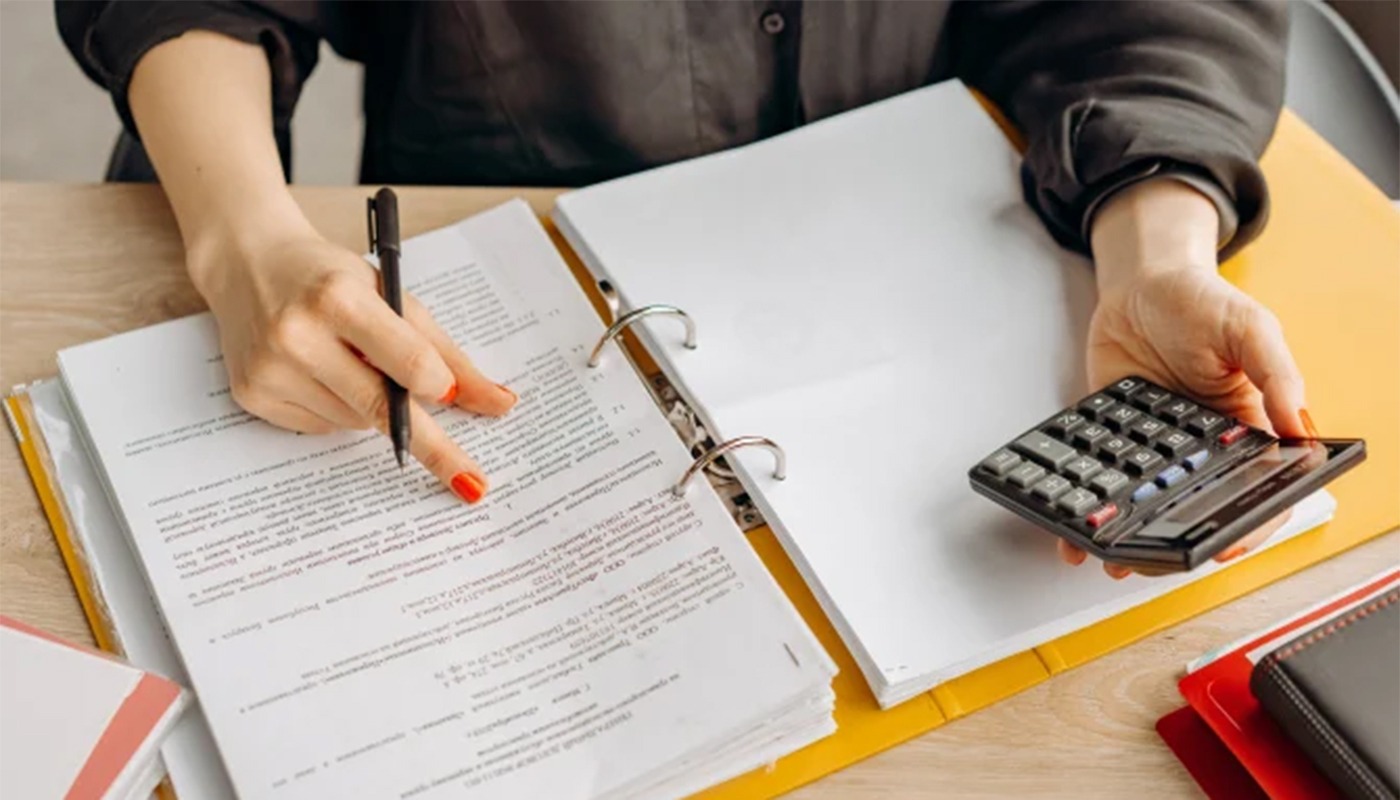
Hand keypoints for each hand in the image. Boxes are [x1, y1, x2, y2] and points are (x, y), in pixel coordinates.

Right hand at [188, 224, 516, 502]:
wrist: (247, 262)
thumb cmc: (331, 278)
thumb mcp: (392, 295)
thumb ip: (445, 353)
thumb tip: (500, 403)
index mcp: (338, 298)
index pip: (404, 359)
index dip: (434, 384)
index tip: (452, 402)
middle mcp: (298, 335)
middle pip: (379, 407)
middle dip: (431, 446)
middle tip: (471, 482)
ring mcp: (270, 369)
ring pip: (354, 422)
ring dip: (371, 408)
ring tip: (349, 360)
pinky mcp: (252, 396)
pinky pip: (322, 428)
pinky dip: (337, 410)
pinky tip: (320, 374)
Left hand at [1064, 180, 1316, 577]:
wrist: (1140, 283)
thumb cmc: (1201, 300)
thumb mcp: (1249, 328)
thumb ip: (1275, 375)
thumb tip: (1297, 429)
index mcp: (1245, 430)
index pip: (1255, 491)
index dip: (1244, 526)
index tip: (1222, 548)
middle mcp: (1201, 448)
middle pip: (1193, 510)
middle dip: (1171, 543)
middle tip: (1149, 561)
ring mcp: (1154, 449)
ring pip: (1145, 505)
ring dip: (1127, 537)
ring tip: (1107, 558)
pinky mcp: (1113, 438)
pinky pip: (1102, 479)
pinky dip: (1086, 507)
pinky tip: (1068, 528)